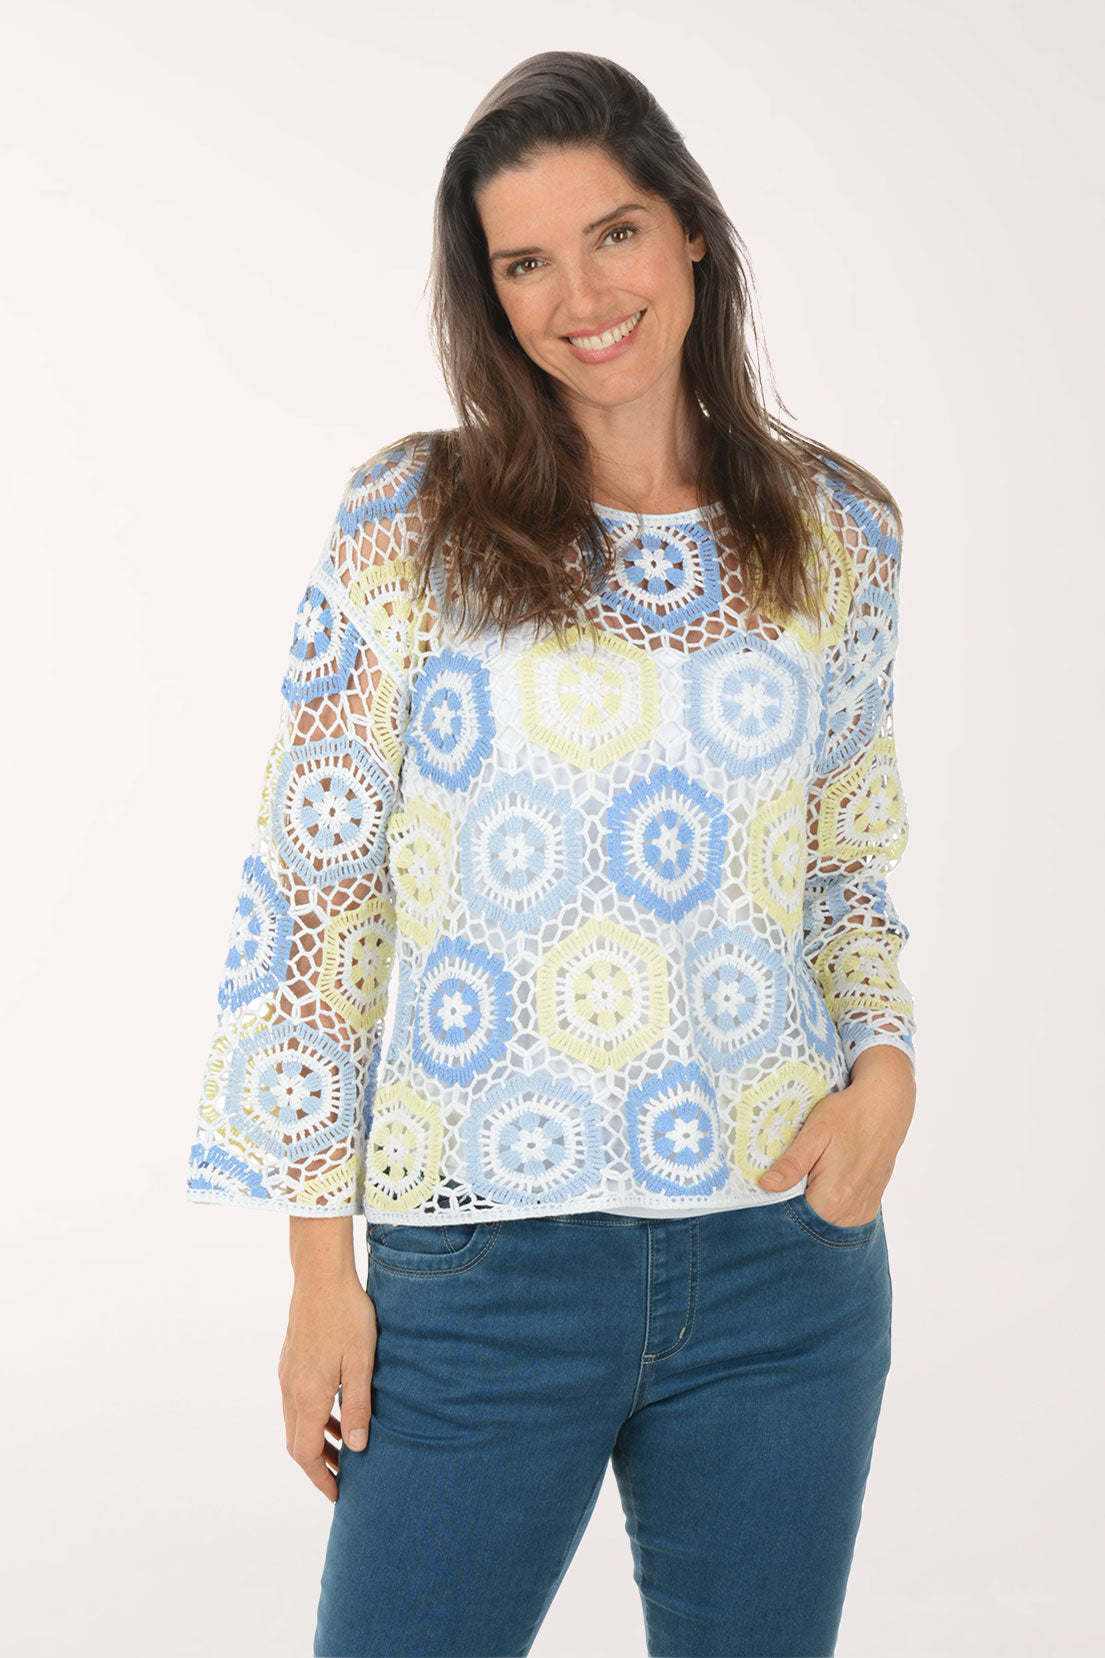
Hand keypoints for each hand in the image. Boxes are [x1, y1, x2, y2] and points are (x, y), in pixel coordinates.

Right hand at [277, 1271, 377, 1502]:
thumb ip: (359, 1407)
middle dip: (318, 1465)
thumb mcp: (361, 1363)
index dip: (321, 1478)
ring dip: (317, 1441)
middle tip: (343, 1479)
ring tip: (345, 1450)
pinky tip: (336, 1413)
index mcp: (308, 1395)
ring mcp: (286, 1374)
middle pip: (297, 1443)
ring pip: (295, 1422)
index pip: (305, 1454)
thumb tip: (357, 1449)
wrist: (320, 1275)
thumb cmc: (347, 1315)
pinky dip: (313, 1418)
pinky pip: (296, 1402)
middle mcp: (290, 1389)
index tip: (337, 1495)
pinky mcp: (290, 1360)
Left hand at [757, 1046, 915, 1226]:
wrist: (885, 1106)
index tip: (765, 1198)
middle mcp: (849, 1212)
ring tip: (801, 1189)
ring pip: (827, 1227)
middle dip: (793, 1216)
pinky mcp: (870, 1206)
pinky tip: (821, 1192)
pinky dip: (829, 1214)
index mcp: (831, 1198)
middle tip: (781, 1189)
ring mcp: (862, 1212)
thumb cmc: (847, 1115)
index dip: (776, 1214)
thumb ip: (792, 1163)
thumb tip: (766, 1185)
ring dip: (812, 1215)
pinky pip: (843, 1222)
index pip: (793, 1223)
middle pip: (810, 1229)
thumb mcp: (814, 1132)